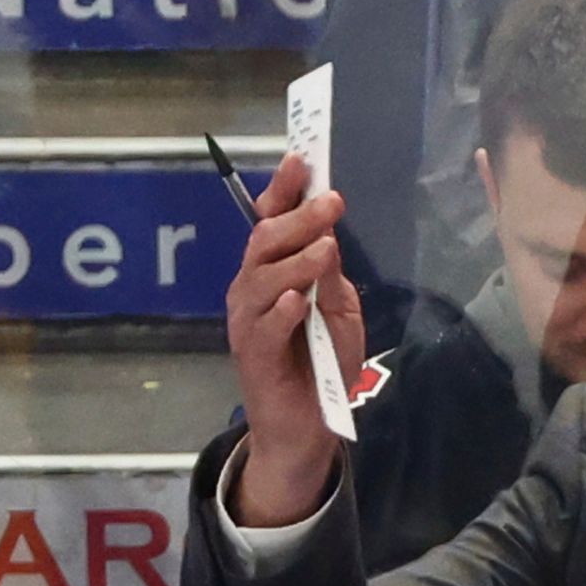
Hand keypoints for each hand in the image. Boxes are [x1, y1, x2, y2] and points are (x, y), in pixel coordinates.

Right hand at [221, 150, 363, 529]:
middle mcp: (252, 288)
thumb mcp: (338, 312)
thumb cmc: (322, 363)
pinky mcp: (251, 354)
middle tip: (331, 204)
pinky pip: (264, 326)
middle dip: (298, 219)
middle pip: (265, 242)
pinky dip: (282, 311)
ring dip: (296, 260)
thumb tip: (327, 236)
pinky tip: (298, 299)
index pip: (270, 221)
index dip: (283, 191)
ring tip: (325, 249)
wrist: (307, 424)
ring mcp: (247, 320)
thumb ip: (331, 277)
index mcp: (272, 271)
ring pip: (263, 278)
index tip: (303, 161)